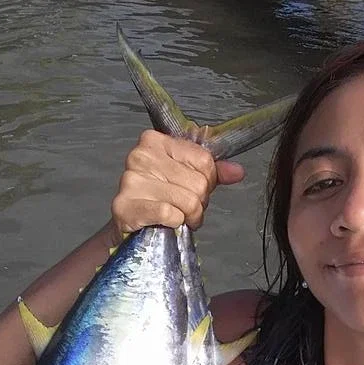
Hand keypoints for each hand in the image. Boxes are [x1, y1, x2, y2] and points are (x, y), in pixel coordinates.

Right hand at [109, 130, 244, 242]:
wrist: (130, 222)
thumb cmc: (159, 198)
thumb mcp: (187, 178)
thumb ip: (212, 173)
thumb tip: (237, 171)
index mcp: (156, 141)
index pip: (204, 160)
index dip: (208, 181)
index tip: (196, 190)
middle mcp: (141, 156)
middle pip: (198, 183)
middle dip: (199, 202)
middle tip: (185, 207)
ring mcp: (131, 180)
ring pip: (188, 201)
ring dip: (189, 216)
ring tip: (177, 216)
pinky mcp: (125, 205)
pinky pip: (170, 214)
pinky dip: (175, 223)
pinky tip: (166, 222)